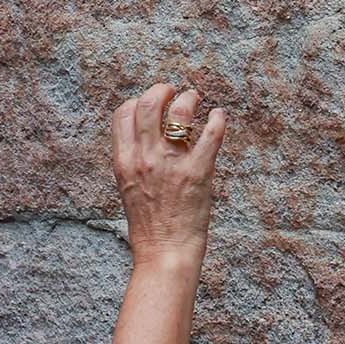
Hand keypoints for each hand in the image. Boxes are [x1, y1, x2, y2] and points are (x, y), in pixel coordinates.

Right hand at [112, 81, 225, 266]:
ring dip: (189, 100)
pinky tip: (220, 116)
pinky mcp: (198, 172)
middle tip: (174, 91)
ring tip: (196, 99)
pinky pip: (210, 135)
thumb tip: (142, 137)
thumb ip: (133, 160)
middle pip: (149, 104)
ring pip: (179, 113)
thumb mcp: (128, 187)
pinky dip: (218, 120)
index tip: (151, 103)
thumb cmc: (148, 225)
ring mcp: (172, 164)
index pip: (124, 113)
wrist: (164, 253)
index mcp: (124, 161)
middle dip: (163, 90)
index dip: (138, 101)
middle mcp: (145, 158)